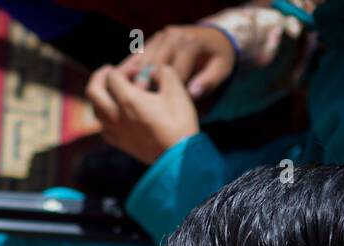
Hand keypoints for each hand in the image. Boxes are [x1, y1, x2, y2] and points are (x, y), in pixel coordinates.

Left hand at [86, 63, 200, 165]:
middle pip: (93, 91)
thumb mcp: (176, 90)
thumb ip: (163, 72)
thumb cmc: (179, 122)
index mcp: (128, 100)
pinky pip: (102, 126)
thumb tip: (153, 72)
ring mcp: (115, 131)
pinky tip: (115, 114)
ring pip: (95, 110)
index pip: (112, 76)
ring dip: (100, 96)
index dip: (124, 68)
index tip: (138, 71)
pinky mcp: (119, 144)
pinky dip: (104, 115)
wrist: (179, 157)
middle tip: (108, 71)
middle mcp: (115, 115)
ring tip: (111, 91)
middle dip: (99, 77)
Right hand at [118, 24, 236, 99]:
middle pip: (150, 64)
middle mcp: (172, 36)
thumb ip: (208, 81)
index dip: (160, 91)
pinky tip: (123, 90)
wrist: (214, 38)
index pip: (170, 70)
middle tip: (130, 108)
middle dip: (140, 86)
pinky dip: (129, 72)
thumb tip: (194, 92)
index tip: (151, 112)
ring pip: (139, 60)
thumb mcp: (221, 69)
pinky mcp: (153, 41)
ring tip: (122, 101)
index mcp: (188, 42)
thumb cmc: (218, 58)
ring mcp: (160, 37)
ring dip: (129, 79)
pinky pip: (136, 57)